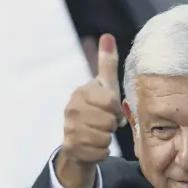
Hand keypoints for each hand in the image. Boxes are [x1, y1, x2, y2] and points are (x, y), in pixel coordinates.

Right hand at [55, 34, 124, 187]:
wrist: (77, 140)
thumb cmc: (96, 110)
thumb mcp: (103, 87)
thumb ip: (107, 65)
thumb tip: (107, 36)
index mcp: (81, 92)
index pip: (111, 102)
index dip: (116, 109)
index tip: (112, 110)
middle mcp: (72, 109)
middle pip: (109, 122)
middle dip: (112, 125)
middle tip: (105, 123)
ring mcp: (70, 129)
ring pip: (105, 138)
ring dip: (107, 138)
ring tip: (99, 133)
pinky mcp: (72, 148)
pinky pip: (101, 151)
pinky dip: (102, 151)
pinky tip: (95, 145)